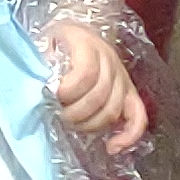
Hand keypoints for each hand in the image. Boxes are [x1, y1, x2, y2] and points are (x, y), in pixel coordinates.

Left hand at [41, 20, 149, 156]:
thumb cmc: (56, 42)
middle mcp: (109, 60)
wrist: (78, 31)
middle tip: (58, 115)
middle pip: (100, 96)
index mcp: (87, 44)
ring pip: (114, 109)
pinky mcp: (129, 92)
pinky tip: (112, 147)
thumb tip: (41, 88)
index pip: (86, 73)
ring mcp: (122, 77)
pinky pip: (138, 116)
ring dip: (91, 125)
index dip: (69, 91)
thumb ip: (41, 63)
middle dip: (75, 114)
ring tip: (73, 125)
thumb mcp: (43, 43)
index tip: (52, 97)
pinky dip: (128, 136)